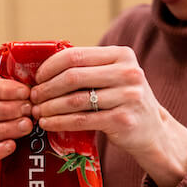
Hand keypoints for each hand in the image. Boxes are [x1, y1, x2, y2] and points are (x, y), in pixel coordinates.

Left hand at [30, 45, 186, 186]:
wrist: (153, 132)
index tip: (37, 78)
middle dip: (46, 88)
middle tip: (33, 98)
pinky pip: (81, 120)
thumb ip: (89, 68)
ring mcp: (128, 96)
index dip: (50, 66)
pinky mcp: (123, 120)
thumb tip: (43, 68)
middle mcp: (128, 73)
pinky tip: (48, 124)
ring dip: (49, 107)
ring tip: (37, 112)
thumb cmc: (124, 100)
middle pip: (73, 76)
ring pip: (75, 100)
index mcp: (122, 55)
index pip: (76, 55)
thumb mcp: (115, 76)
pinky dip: (59, 122)